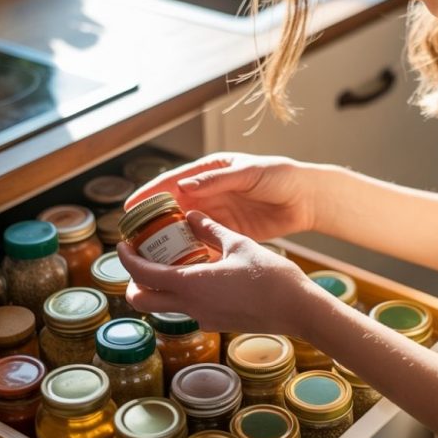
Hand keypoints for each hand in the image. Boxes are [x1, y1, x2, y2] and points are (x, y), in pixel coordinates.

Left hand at [117, 210, 316, 335]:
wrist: (297, 309)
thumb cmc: (270, 276)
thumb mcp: (238, 244)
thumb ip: (211, 230)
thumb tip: (192, 215)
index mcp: (190, 284)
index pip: (141, 274)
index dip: (126, 259)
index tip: (122, 244)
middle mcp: (191, 306)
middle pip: (142, 300)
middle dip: (133, 281)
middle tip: (141, 258)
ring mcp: (203, 318)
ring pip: (164, 307)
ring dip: (158, 288)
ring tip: (171, 264)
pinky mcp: (217, 323)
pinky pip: (188, 309)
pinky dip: (182, 294)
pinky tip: (200, 275)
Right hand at [124, 152, 318, 241]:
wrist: (307, 198)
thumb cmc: (280, 176)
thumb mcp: (248, 173)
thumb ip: (217, 180)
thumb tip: (183, 185)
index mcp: (209, 171)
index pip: (173, 181)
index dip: (150, 194)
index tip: (130, 207)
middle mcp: (209, 193)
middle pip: (174, 208)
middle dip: (153, 222)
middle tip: (133, 239)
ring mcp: (218, 214)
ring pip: (186, 228)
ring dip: (169, 241)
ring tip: (149, 256)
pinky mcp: (229, 233)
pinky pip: (204, 244)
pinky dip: (192, 253)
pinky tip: (180, 266)